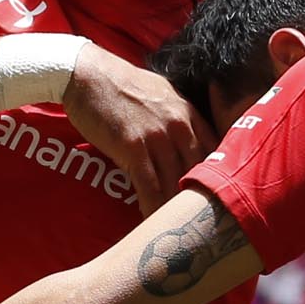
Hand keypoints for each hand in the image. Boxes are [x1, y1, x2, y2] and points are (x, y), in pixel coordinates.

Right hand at [65, 45, 208, 210]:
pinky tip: (151, 221)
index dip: (216, 175)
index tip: (216, 195)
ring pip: (175, 182)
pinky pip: (148, 185)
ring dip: (175, 207)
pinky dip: (151, 207)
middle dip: (200, 197)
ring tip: (177, 228)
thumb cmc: (120, 83)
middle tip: (199, 220)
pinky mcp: (133, 147)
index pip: (214, 149)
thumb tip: (182, 140)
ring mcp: (157, 136)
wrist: (88, 75)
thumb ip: (176, 115)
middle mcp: (178, 124)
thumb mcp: (160, 92)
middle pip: (198, 170)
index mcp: (187, 111)